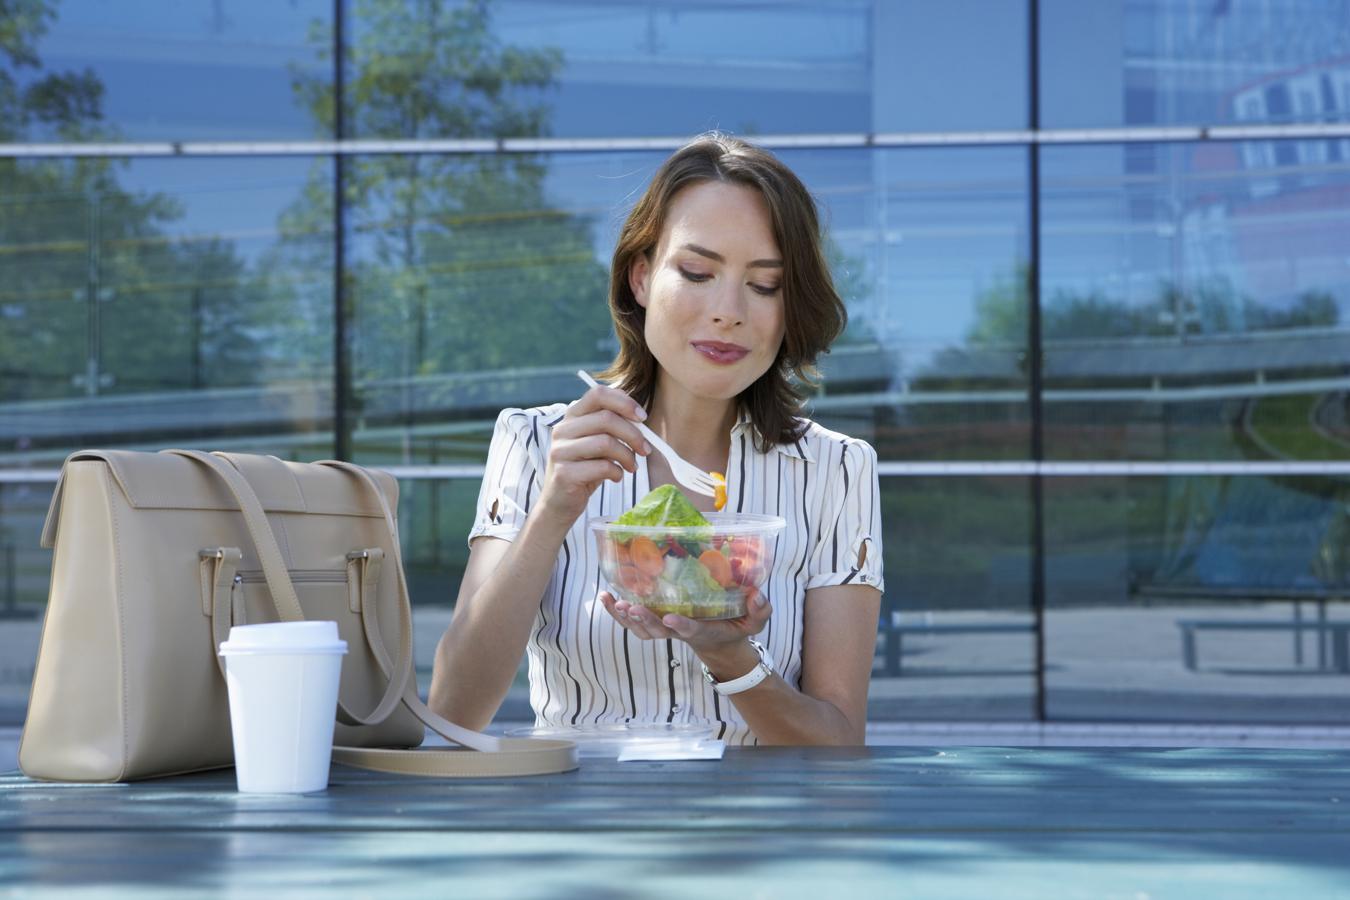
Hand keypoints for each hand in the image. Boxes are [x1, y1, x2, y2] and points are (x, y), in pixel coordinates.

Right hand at [536, 383, 649, 528]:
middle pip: (607, 418)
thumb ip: (611, 426)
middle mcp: (562, 429)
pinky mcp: (564, 473)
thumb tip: (639, 416)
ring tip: (632, 467)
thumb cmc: (585, 469)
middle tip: (645, 450)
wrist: (560, 503)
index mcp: (572, 416)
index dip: (624, 402)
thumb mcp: (597, 443)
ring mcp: (561, 451)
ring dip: (627, 456)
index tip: (642, 417)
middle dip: (633, 434)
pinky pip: (602, 466)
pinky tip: (617, 477)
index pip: (598, 394)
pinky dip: (617, 472)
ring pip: (606, 442)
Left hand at [598, 587, 770, 657]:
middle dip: (644, 620)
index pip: (690, 630)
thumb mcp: (755, 622)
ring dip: (626, 618)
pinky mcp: (656, 623)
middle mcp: (679, 631)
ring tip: (613, 602)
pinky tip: (605, 598)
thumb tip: (758, 595)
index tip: (669, 618)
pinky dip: (617, 613)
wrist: (719, 643)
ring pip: (642, 630)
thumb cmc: (736, 627)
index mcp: (702, 631)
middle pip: (658, 631)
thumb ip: (760, 610)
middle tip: (630, 607)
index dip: (680, 625)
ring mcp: (665, 629)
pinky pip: (632, 623)